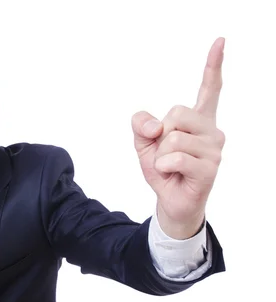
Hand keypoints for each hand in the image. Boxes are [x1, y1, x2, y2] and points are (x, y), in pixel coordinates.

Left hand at [132, 37, 225, 238]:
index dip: (213, 65)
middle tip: (165, 152)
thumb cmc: (163, 169)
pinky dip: (163, 167)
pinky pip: (174, 158)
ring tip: (170, 166)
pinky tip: (174, 175)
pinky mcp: (210, 168)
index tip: (220, 41)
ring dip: (160, 155)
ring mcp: (214, 149)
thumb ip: (142, 125)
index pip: (209, 88)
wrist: (169, 200)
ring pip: (172, 137)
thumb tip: (154, 125)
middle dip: (160, 132)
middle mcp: (211, 130)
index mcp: (198, 119)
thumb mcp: (144, 143)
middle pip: (177, 112)